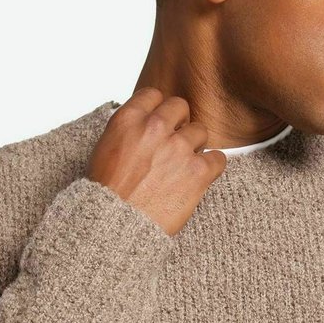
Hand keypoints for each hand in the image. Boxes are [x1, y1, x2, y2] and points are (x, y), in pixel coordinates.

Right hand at [86, 87, 226, 235]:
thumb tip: (145, 126)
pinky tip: (199, 178)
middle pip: (181, 107)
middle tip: (173, 145)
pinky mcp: (197, 171)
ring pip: (200, 131)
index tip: (160, 124)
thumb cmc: (105, 196)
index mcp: (128, 119)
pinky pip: (218, 158)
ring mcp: (178, 148)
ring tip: (182, 167)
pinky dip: (211, 168)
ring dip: (194, 147)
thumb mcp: (104, 151)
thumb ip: (128, 131)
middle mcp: (154, 127)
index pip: (154, 95)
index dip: (158, 110)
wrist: (113, 227)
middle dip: (179, 124)